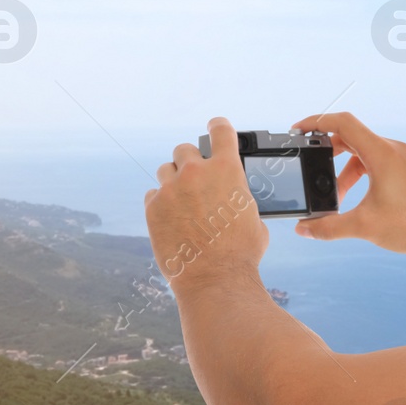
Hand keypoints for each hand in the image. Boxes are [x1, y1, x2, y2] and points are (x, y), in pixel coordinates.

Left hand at [145, 117, 268, 287]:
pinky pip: (153, 194)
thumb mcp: (252, 216)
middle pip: (185, 149)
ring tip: (182, 201)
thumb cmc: (241, 252)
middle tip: (196, 178)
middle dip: (191, 161)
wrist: (215, 278)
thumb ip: (239, 196)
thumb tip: (234, 198)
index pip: (221, 131)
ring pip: (166, 169)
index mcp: (227, 169)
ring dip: (174, 180)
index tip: (215, 126)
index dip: (218, 126)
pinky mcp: (153, 207)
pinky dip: (161, 203)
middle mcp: (197, 172)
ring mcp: (171, 189)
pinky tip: (172, 219)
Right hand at [288, 111, 405, 257]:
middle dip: (328, 152)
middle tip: (312, 167)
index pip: (343, 123)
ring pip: (365, 152)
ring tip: (337, 197)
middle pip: (353, 137)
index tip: (299, 129)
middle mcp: (395, 149)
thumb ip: (328, 227)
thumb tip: (303, 230)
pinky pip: (379, 161)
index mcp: (382, 153)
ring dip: (346, 170)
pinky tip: (357, 197)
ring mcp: (404, 158)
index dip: (317, 122)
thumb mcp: (363, 227)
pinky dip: (362, 173)